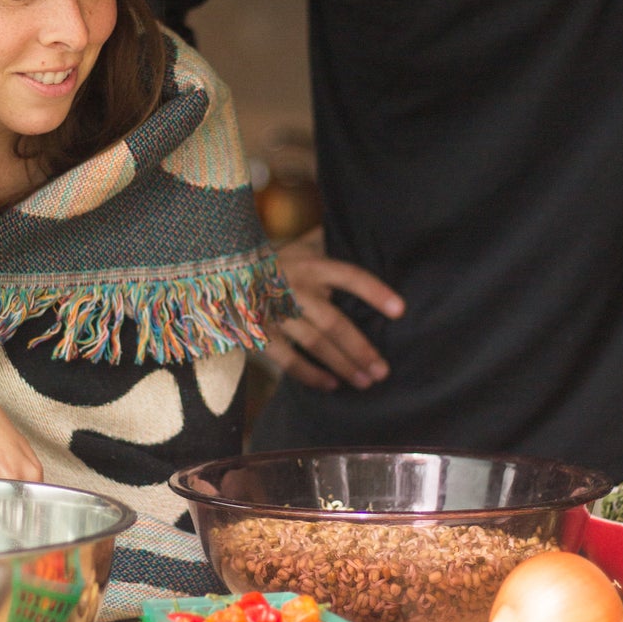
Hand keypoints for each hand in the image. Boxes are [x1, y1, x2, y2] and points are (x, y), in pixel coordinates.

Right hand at [266, 226, 404, 391]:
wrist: (222, 274)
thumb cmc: (274, 262)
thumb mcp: (300, 247)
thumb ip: (328, 244)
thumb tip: (364, 236)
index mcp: (310, 265)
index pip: (349, 276)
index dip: (375, 292)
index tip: (400, 310)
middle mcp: (294, 288)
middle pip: (333, 323)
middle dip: (361, 349)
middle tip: (383, 370)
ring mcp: (275, 313)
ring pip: (315, 343)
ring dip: (342, 365)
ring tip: (366, 381)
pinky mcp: (260, 333)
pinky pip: (288, 360)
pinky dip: (311, 375)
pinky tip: (332, 385)